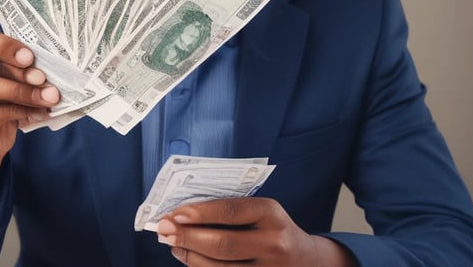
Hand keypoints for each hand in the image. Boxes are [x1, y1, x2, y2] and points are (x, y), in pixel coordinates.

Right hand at [0, 23, 59, 215]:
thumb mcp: (5, 83)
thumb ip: (16, 72)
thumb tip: (48, 68)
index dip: (1, 43)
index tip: (28, 56)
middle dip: (15, 69)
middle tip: (41, 77)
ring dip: (20, 91)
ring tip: (47, 97)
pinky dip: (18, 111)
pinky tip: (36, 112)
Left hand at [156, 197, 355, 266]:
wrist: (308, 261)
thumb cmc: (274, 230)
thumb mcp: (261, 212)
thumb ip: (230, 211)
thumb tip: (183, 214)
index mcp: (272, 214)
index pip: (229, 211)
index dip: (198, 213)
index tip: (174, 213)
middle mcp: (273, 244)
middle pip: (222, 244)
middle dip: (188, 236)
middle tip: (164, 230)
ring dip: (190, 255)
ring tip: (174, 244)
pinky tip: (190, 258)